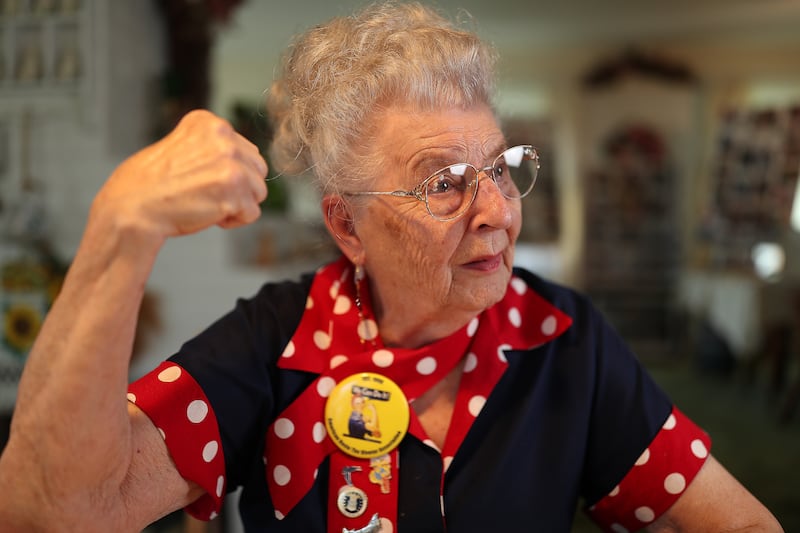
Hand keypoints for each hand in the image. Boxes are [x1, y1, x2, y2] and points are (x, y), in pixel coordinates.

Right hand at [93, 109, 267, 240]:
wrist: (131, 208)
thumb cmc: (150, 185)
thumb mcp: (182, 147)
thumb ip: (213, 148)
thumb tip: (248, 160)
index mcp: (208, 122)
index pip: (245, 150)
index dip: (226, 172)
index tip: (199, 178)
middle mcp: (223, 137)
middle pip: (257, 169)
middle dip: (239, 187)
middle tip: (206, 194)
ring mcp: (230, 163)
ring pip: (258, 191)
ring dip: (237, 204)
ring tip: (206, 203)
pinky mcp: (233, 190)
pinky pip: (252, 213)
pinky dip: (234, 221)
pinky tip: (209, 215)